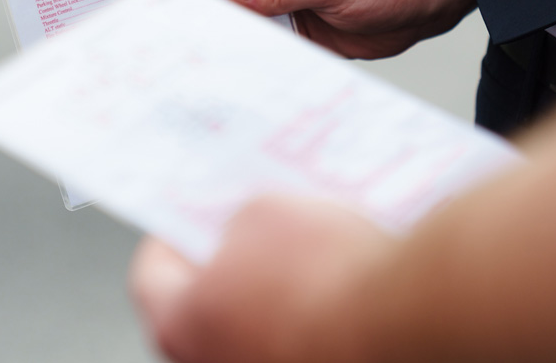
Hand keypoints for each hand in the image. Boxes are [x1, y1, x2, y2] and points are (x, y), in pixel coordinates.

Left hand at [131, 195, 395, 362]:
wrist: (405, 313)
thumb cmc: (327, 271)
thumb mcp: (264, 211)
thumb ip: (237, 223)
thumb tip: (243, 230)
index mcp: (180, 324)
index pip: (150, 279)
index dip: (169, 240)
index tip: (184, 219)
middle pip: (201, 313)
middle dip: (220, 270)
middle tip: (240, 234)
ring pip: (251, 334)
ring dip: (266, 299)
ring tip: (297, 257)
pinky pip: (295, 344)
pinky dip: (305, 321)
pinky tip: (333, 287)